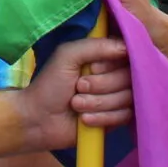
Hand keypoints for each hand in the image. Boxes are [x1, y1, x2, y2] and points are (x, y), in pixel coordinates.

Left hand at [19, 37, 133, 150]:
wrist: (39, 119)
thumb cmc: (51, 84)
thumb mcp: (68, 56)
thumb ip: (95, 46)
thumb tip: (127, 48)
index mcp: (103, 57)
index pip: (127, 55)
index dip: (111, 65)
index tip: (92, 68)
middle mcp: (114, 75)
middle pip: (128, 78)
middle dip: (100, 85)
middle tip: (78, 87)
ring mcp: (117, 98)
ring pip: (126, 98)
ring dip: (97, 103)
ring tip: (75, 104)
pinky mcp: (116, 119)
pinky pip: (124, 116)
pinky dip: (102, 118)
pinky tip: (84, 119)